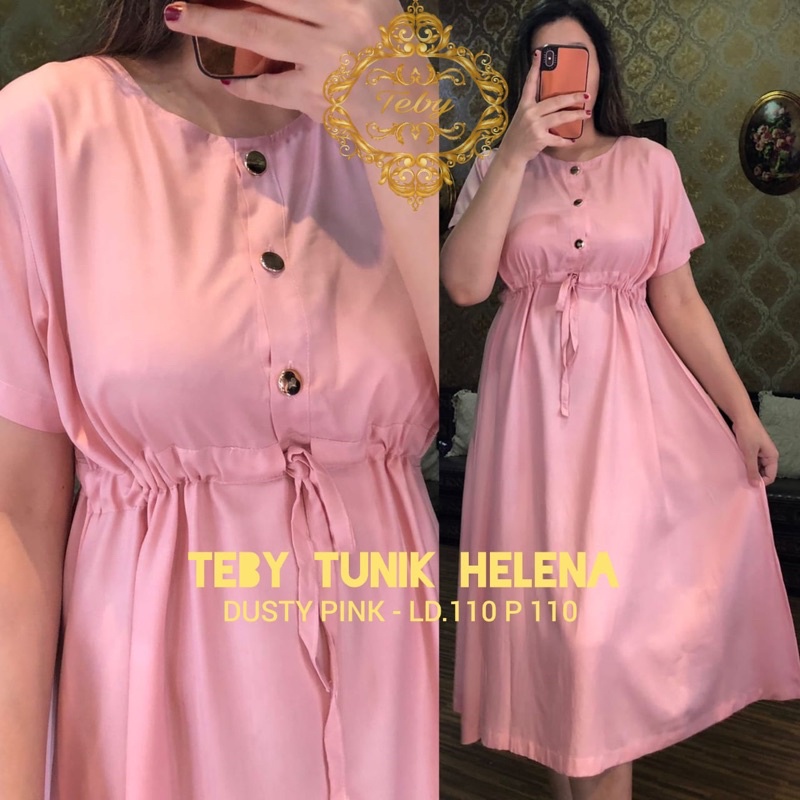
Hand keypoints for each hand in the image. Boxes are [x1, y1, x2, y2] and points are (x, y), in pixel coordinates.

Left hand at [163, 0, 403, 121]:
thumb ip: (339, 5)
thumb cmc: (400, 73)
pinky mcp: (316, 96)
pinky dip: (247, 85)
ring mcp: (328, 58)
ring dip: (213, 23)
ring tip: (180, 17)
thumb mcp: (382, 18)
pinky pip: (270, 86)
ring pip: (259, 33)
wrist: (411, 131)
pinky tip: (228, 81)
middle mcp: (345, 18)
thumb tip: (290, 5)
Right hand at [498, 49, 591, 166]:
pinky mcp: (540, 139)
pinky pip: (557, 139)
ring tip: (587, 113)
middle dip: (573, 97)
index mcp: (525, 105)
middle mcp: (530, 113)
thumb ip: (535, 108)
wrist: (511, 153)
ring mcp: (535, 126)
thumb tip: (553, 100)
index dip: (535, 69)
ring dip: (576, 115)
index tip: (539, 54)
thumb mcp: (522, 117)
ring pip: (560, 117)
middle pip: (555, 101)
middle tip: (587, 95)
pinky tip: (573, 140)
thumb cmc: (519, 134)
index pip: (530, 84)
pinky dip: (566, 141)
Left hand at [732, 414, 778, 485]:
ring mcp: (760, 452)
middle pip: (763, 472)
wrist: (741, 417)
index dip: (761, 482)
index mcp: (772, 457)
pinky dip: (745, 463)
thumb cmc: (748, 433)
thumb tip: (755, 485)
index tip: (749, 486)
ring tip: (738, 473)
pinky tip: (737, 466)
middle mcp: (768, 456)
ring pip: (755, 466)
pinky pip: (750, 460)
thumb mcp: (749, 453)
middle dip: (754, 476)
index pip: (770, 476)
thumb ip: (752, 469)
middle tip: (741, 481)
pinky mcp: (752, 449)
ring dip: (748, 470)